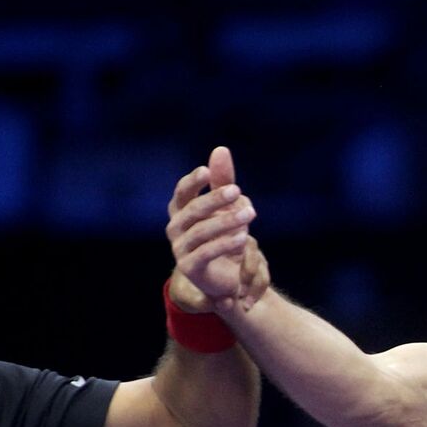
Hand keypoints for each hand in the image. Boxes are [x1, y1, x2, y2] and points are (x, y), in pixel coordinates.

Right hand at [166, 146, 257, 311]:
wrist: (229, 276)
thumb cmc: (224, 236)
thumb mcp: (227, 206)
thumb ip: (223, 180)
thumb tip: (220, 150)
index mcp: (181, 211)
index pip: (182, 192)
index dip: (193, 182)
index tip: (208, 172)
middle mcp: (176, 229)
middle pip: (191, 210)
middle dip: (214, 199)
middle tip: (237, 190)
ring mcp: (180, 249)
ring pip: (200, 231)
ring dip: (226, 221)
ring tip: (249, 213)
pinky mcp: (189, 267)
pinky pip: (206, 252)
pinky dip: (225, 243)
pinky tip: (244, 237)